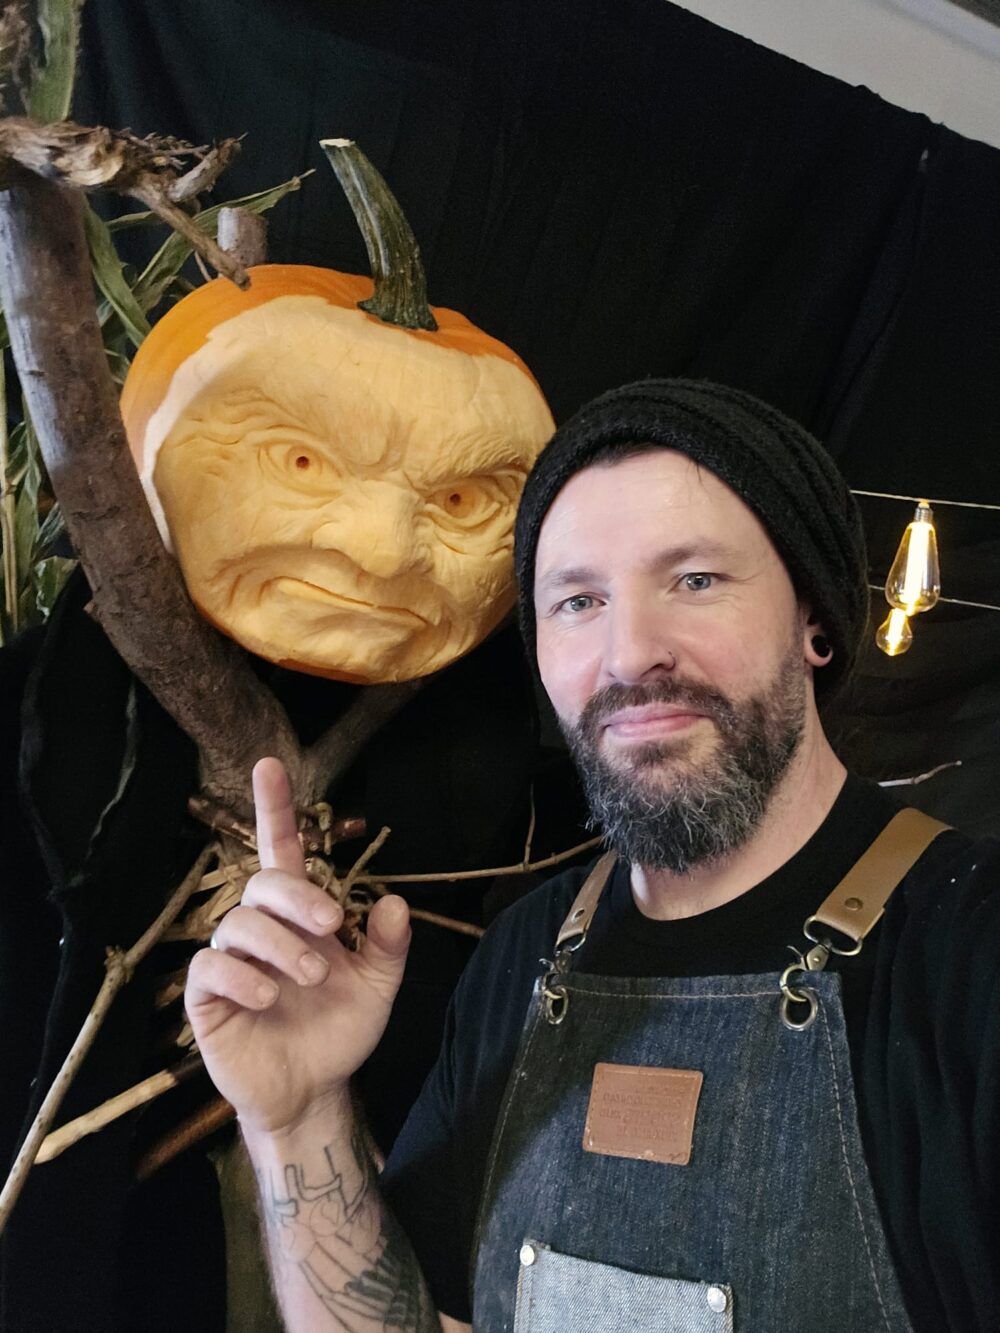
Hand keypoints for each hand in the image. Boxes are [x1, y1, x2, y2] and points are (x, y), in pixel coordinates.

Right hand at [185, 757, 409, 1134]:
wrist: (314, 1090)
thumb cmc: (339, 1030)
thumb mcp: (379, 987)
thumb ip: (389, 946)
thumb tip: (395, 902)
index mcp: (298, 915)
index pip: (281, 850)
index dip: (275, 809)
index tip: (271, 766)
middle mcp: (261, 928)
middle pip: (262, 882)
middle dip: (297, 896)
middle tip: (330, 927)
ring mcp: (232, 960)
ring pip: (239, 922)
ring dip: (279, 943)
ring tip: (312, 975)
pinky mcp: (207, 997)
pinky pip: (210, 967)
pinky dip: (241, 974)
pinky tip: (269, 995)